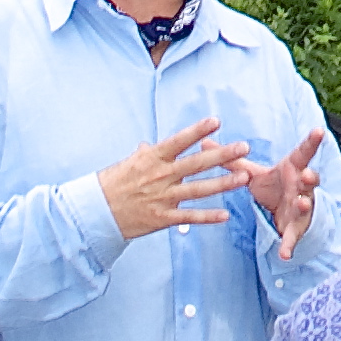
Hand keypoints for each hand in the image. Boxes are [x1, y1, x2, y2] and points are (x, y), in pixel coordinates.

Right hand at [98, 119, 252, 238]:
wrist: (96, 213)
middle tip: (244, 148)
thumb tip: (149, 145)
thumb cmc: (111, 184)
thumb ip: (145, 155)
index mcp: (152, 158)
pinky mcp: (162, 218)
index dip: (197, 131)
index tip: (216, 121)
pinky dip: (208, 216)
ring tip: (243, 179)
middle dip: (222, 155)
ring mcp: (163, 198)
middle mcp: (161, 176)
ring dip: (223, 184)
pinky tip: (225, 214)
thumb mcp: (127, 164)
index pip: (179, 141)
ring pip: (198, 190)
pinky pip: (189, 217)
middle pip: (196, 164)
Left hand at [243, 131, 322, 254]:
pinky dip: (288, 245)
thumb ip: (233, 161)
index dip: (311, 142)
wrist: (287, 213)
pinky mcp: (296, 228)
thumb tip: (205, 142)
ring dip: (304, 205)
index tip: (319, 130)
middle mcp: (301, 186)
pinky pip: (293, 237)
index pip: (303, 153)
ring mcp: (301, 207)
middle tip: (307, 173)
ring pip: (306, 205)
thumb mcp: (255, 173)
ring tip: (301, 204)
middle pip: (311, 179)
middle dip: (311, 177)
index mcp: (293, 169)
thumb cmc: (274, 186)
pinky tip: (284, 255)